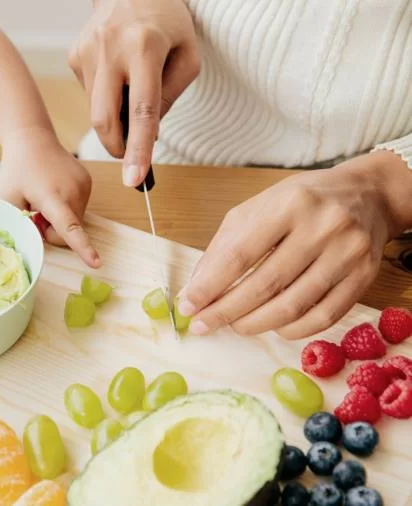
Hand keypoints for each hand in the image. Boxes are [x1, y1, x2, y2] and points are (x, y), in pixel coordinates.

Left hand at [0, 127, 100, 267]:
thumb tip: (40, 238)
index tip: (97, 263)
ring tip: (44, 197)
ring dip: (59, 218)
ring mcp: (84, 187)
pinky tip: (54, 190)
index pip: (69, 227)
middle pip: (68, 232)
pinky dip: (66, 207)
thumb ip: (22, 222)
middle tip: (34, 212)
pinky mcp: (88, 183)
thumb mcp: (9, 198)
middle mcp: (73, 192)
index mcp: (52, 197)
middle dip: (51, 230)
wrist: (33, 139)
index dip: (83, 247)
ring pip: (75, 221)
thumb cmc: (17, 169)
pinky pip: (78, 208)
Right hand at [69, 0, 198, 186]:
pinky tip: (116, 74)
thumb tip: (146, 132)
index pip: (142, 110)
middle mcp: (111, 48)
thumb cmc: (166, 22)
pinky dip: (105, 96)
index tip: (134, 179)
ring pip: (96, 109)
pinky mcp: (74, 55)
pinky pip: (89, 93)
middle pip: (104, 118)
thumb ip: (170, 96)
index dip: (138, 149)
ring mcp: (87, 51)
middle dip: (117, 146)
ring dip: (115, 116)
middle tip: (130, 157)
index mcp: (145, 46)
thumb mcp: (187, 55)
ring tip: (131, 89)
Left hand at [178, 151, 411, 339]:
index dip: (210, 286)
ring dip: (255, 324)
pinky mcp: (364, 277)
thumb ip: (225, 245)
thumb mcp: (258, 208)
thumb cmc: (302, 202)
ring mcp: (348, 253)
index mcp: (289, 203)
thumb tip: (197, 288)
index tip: (188, 305)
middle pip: (265, 284)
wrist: (368, 195)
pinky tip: (274, 327)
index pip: (240, 254)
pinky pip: (323, 316)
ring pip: (293, 305)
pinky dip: (293, 329)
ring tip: (234, 326)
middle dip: (227, 311)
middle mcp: (323, 226)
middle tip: (204, 324)